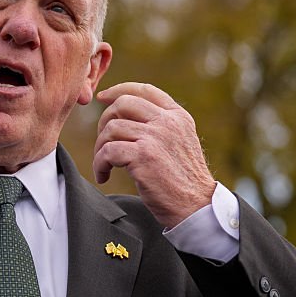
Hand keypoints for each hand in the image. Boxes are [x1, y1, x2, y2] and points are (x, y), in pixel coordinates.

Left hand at [94, 82, 216, 227]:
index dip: (119, 90)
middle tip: (103, 144)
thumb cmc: (183, 181)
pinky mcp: (143, 156)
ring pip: (111, 128)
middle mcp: (167, 122)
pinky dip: (99, 164)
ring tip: (104, 165)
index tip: (103, 97)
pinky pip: (108, 151)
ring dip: (100, 148)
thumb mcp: (180, 143)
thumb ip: (161, 127)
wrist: (196, 206)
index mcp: (177, 117)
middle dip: (104, 121)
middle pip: (122, 104)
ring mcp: (155, 137)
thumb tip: (126, 117)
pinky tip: (104, 176)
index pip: (144, 90)